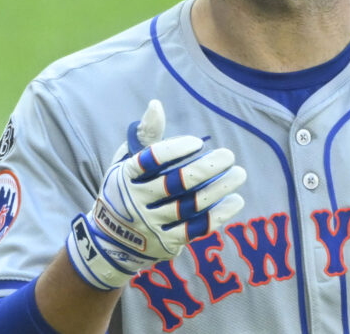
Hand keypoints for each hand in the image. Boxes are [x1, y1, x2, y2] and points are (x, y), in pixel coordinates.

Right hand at [65, 100, 246, 290]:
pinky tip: (235, 200)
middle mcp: (136, 201)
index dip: (175, 150)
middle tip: (229, 155)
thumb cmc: (126, 190)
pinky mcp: (166, 243)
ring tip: (239, 174)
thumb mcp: (126, 162)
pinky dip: (219, 215)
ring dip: (219, 189)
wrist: (110, 242)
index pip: (150, 160)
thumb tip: (156, 104)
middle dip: (206, 168)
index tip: (198, 142)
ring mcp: (151, 224)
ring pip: (191, 206)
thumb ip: (146, 135)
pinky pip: (196, 229)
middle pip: (176, 183)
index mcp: (126, 176)